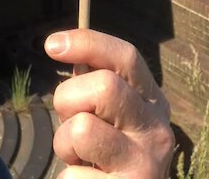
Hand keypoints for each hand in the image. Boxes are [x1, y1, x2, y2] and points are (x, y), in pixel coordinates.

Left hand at [44, 29, 174, 177]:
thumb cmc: (109, 155)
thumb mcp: (113, 117)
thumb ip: (96, 87)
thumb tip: (60, 45)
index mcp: (153, 103)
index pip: (127, 57)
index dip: (88, 43)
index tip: (52, 44)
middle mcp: (156, 129)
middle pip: (104, 86)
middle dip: (68, 100)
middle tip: (70, 122)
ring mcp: (144, 163)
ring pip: (82, 129)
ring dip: (64, 144)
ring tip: (79, 157)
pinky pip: (72, 174)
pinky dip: (68, 178)